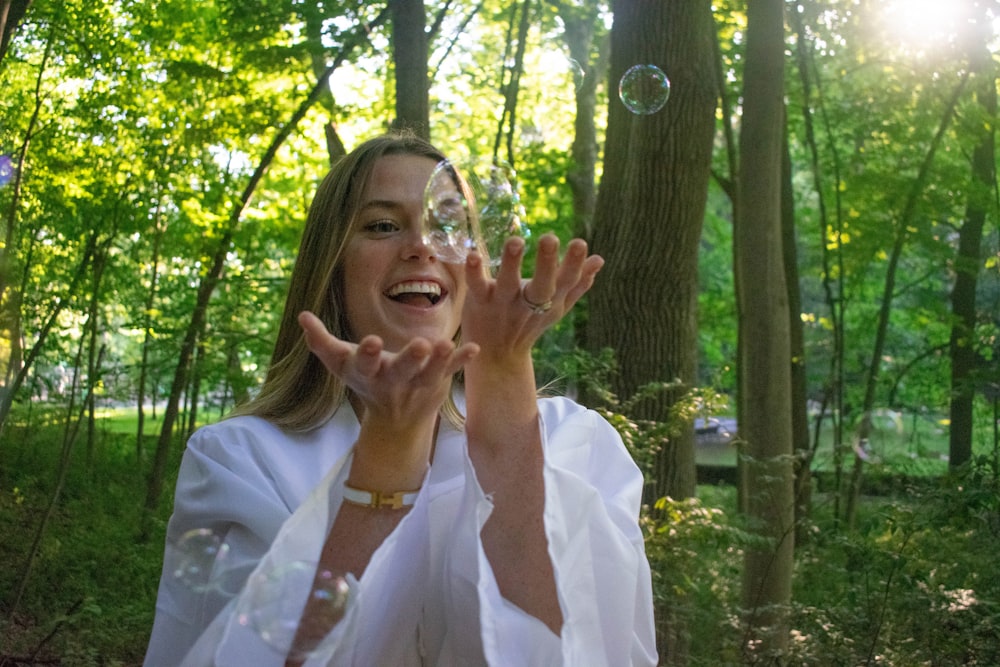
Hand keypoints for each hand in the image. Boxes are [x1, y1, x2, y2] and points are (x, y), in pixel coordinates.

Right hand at [297, 311, 478, 432]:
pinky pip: (452, 371)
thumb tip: (302, 315)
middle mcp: (393, 381)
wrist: (396, 422)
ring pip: (430, 372)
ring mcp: (418, 383)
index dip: (367, 355)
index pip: (364, 365)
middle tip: (420, 345)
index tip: (372, 341)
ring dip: (440, 359)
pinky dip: (462, 361)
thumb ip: (321, 341)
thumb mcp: (341, 364)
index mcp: (367, 373)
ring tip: (447, 343)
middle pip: (401, 371)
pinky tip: (474, 348)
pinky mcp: (438, 381)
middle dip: (409, 358)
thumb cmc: (366, 380)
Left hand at [461, 233, 603, 361]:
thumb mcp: (556, 306)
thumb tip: (599, 259)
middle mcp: (528, 303)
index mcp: (550, 300)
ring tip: (516, 240)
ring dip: (511, 262)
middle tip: (550, 237)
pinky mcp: (479, 303)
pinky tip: (473, 255)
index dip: (574, 265)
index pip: (566, 282)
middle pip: (542, 286)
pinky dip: (474, 273)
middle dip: (547, 263)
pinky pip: (477, 287)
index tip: (581, 242)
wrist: (498, 358)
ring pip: (508, 284)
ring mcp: (503, 304)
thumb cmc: (529, 324)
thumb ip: (578, 283)